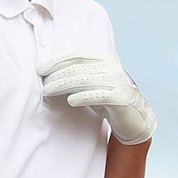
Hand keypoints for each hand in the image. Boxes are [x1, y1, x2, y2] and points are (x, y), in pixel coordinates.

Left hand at [39, 54, 157, 144]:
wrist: (136, 120)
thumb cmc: (110, 101)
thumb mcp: (95, 84)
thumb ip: (79, 75)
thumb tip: (50, 74)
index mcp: (105, 60)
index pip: (77, 57)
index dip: (57, 62)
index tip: (41, 70)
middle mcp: (113, 68)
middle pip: (78, 68)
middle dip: (57, 76)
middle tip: (43, 85)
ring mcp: (118, 83)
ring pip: (84, 80)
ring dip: (63, 85)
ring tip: (48, 92)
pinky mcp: (121, 99)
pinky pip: (98, 96)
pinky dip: (82, 97)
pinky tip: (70, 101)